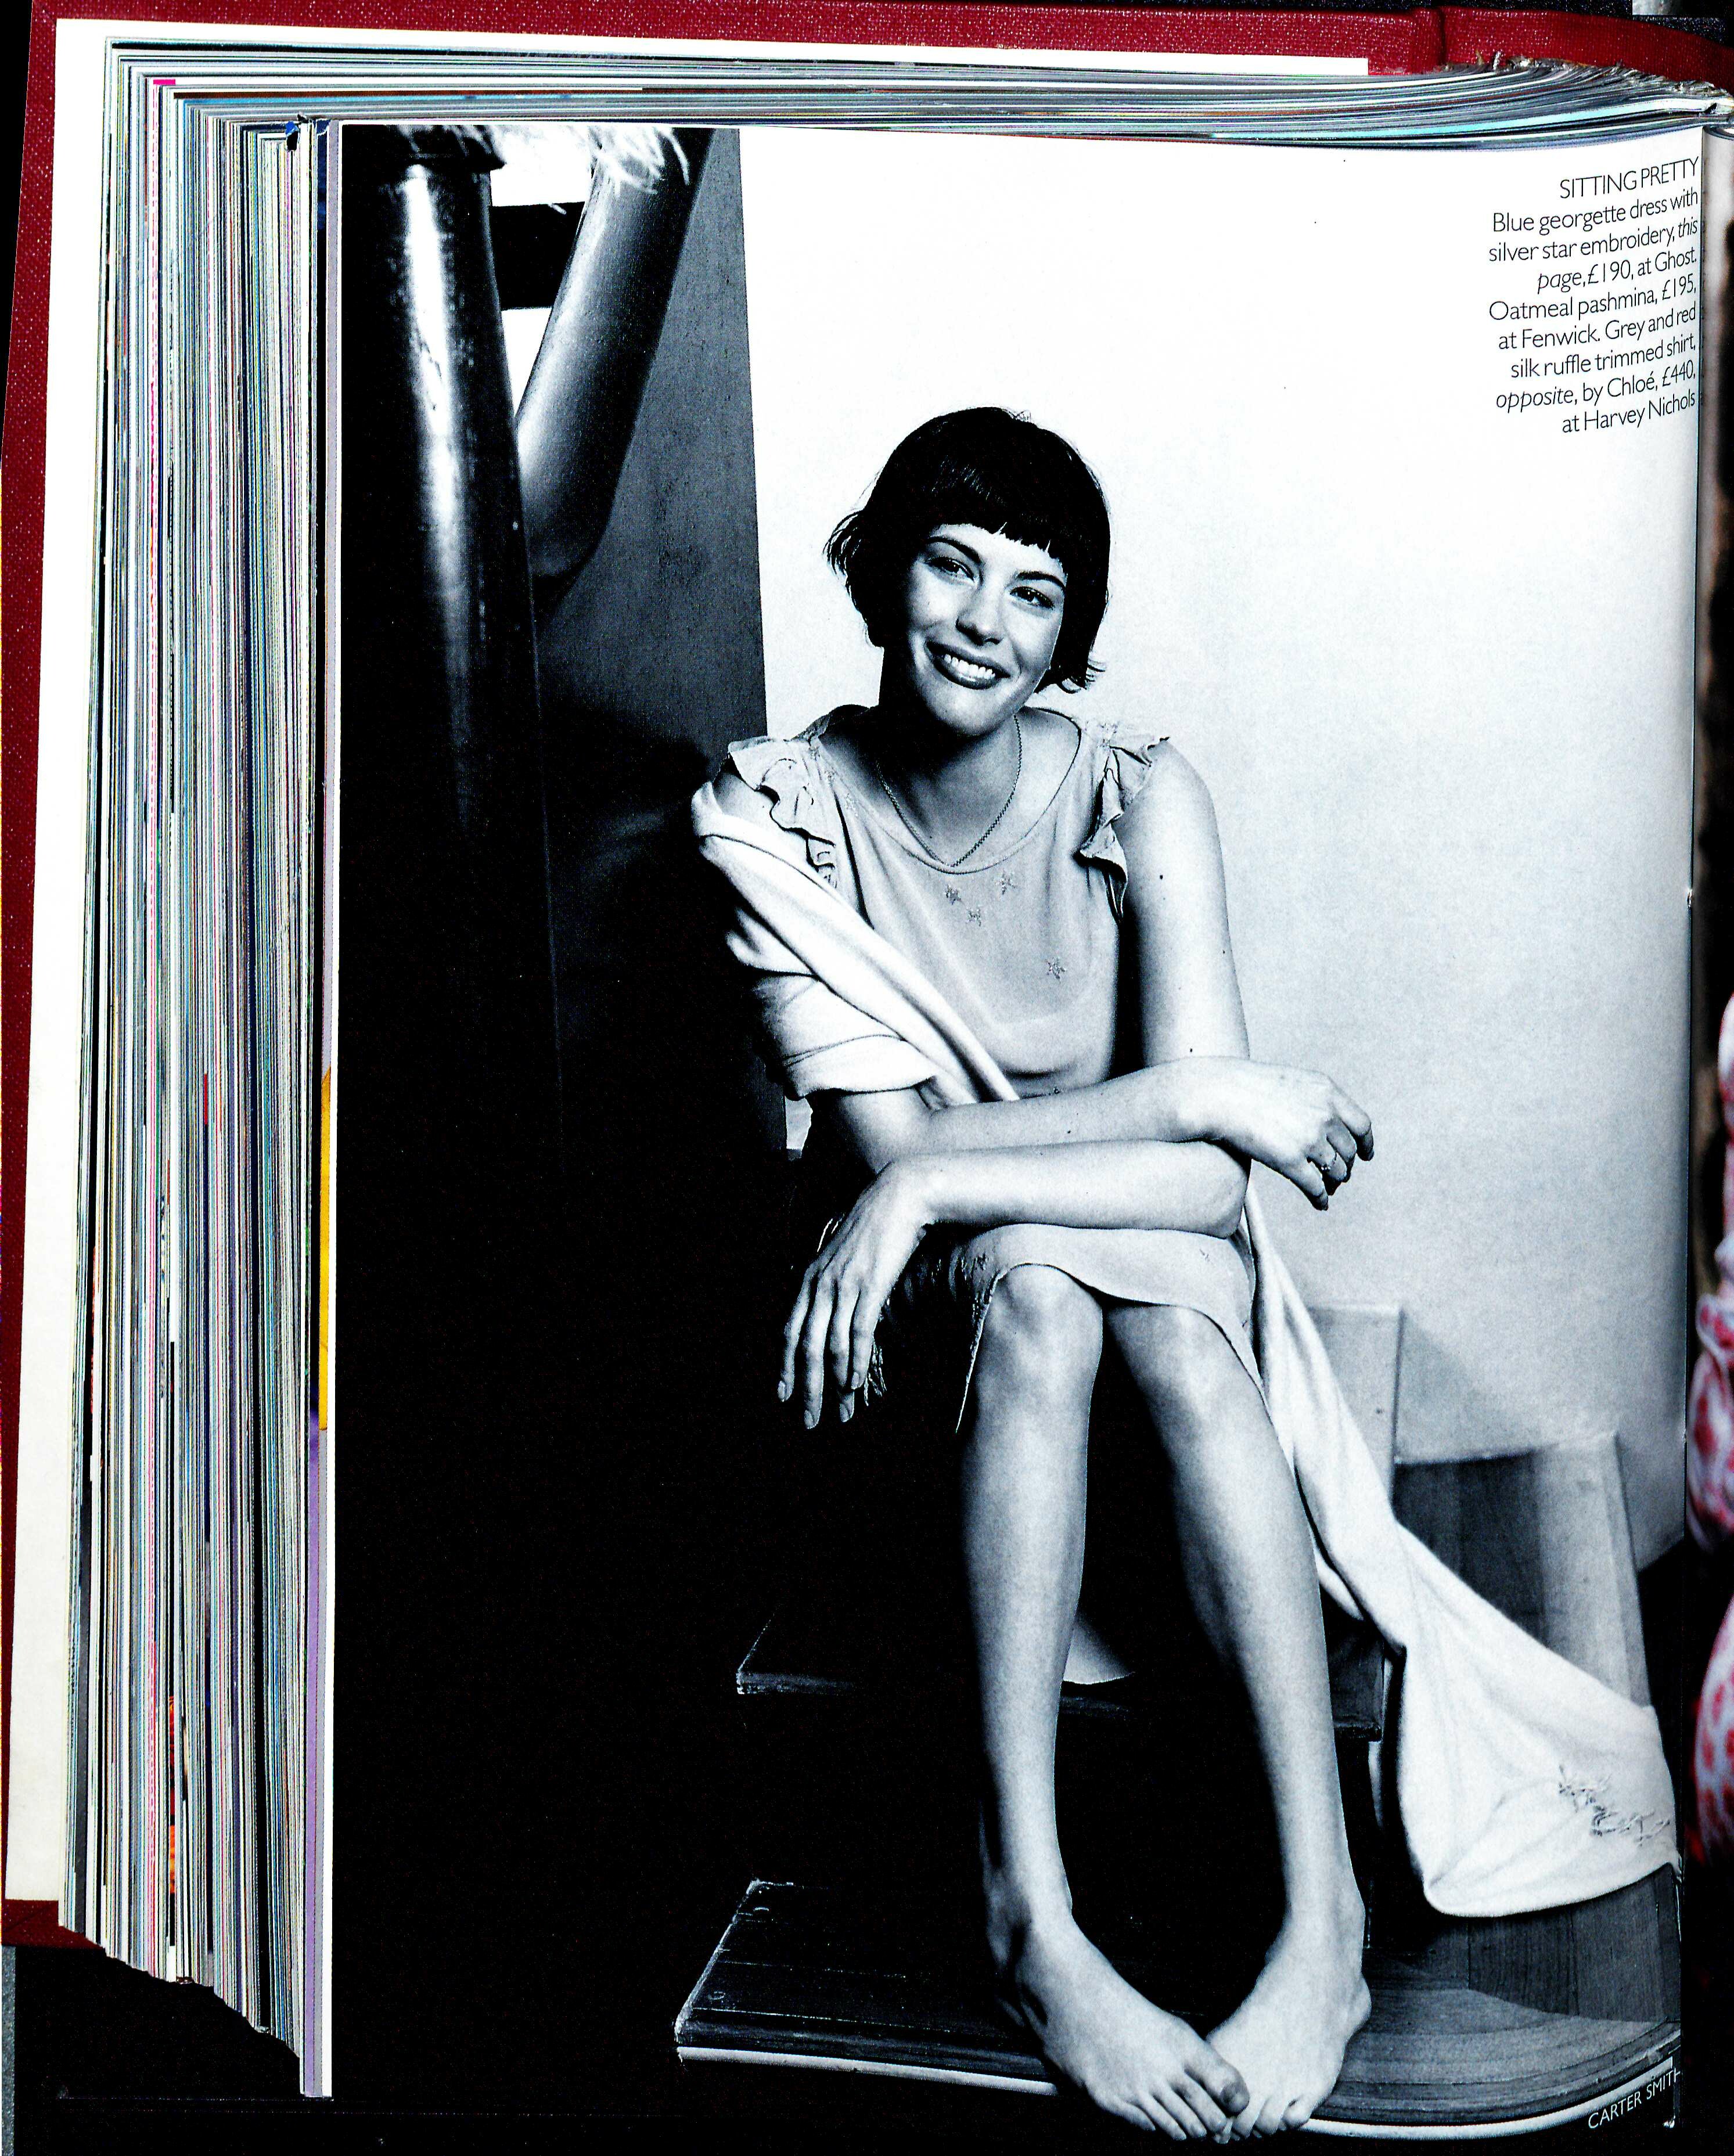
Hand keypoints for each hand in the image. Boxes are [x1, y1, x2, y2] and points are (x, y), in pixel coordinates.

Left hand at [779, 1160, 931, 1428]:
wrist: (899, 1200)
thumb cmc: (874, 1231)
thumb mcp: (841, 1258)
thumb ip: (829, 1286)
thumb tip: (828, 1317)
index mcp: (808, 1278)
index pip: (789, 1331)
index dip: (784, 1366)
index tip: (782, 1396)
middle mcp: (819, 1284)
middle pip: (805, 1347)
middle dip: (806, 1388)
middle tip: (809, 1421)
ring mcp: (843, 1286)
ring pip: (829, 1346)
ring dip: (834, 1385)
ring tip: (841, 1412)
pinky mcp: (869, 1287)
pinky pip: (857, 1334)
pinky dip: (854, 1363)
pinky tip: (855, 1383)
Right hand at [1213, 1062, 1372, 1210]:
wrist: (1218, 1094)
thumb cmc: (1246, 1087)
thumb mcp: (1292, 1082)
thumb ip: (1315, 1100)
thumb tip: (1328, 1126)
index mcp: (1327, 1093)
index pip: (1361, 1125)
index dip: (1366, 1144)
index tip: (1366, 1155)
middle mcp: (1324, 1115)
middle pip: (1349, 1151)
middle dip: (1346, 1166)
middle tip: (1339, 1176)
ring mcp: (1309, 1139)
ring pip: (1336, 1171)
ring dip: (1334, 1183)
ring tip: (1327, 1188)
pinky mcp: (1291, 1161)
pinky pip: (1316, 1187)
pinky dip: (1321, 1198)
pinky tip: (1320, 1203)